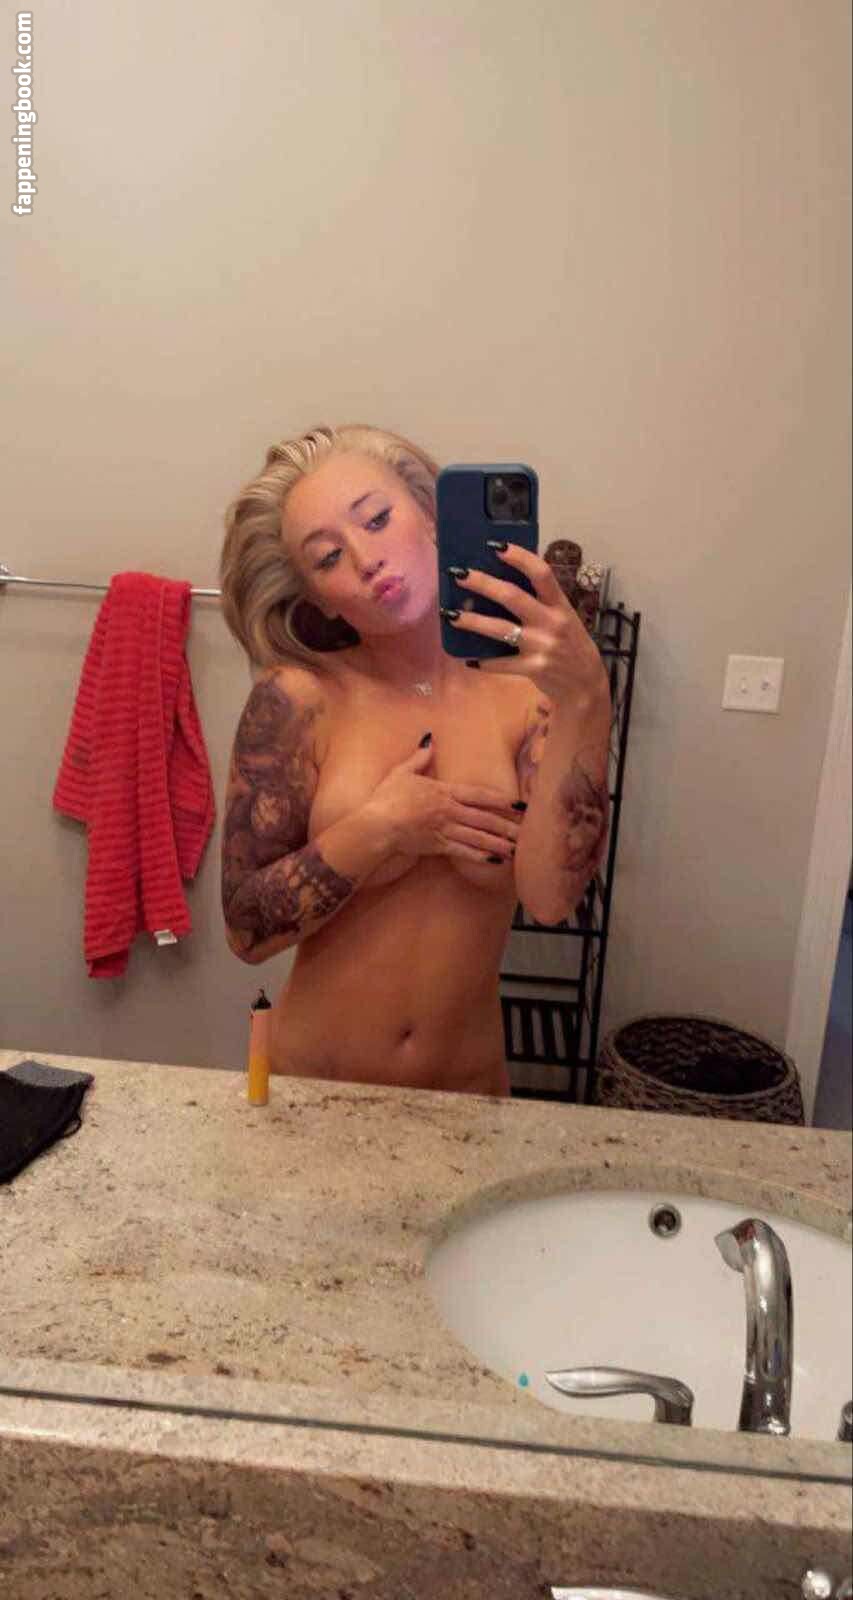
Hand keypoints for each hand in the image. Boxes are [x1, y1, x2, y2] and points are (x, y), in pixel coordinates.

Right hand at [362, 736, 521, 863]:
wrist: (376, 825)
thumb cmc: (386, 798)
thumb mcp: (402, 772)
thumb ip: (419, 757)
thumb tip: (429, 738)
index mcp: (444, 792)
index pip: (480, 795)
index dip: (502, 800)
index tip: (520, 805)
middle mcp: (449, 811)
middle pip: (485, 818)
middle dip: (508, 826)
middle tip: (528, 832)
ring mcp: (445, 829)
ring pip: (478, 837)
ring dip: (499, 843)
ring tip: (517, 849)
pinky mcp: (438, 846)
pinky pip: (464, 852)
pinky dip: (480, 856)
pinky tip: (495, 860)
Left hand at [443, 541, 608, 704]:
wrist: (585, 682)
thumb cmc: (570, 643)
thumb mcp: (564, 616)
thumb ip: (541, 600)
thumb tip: (503, 579)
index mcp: (560, 605)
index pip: (542, 574)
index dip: (520, 557)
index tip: (497, 546)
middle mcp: (551, 622)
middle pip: (513, 597)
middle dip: (483, 584)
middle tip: (460, 575)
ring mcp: (542, 646)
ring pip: (500, 629)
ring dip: (472, 621)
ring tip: (450, 615)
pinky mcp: (533, 668)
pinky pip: (501, 664)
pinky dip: (484, 662)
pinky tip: (469, 659)